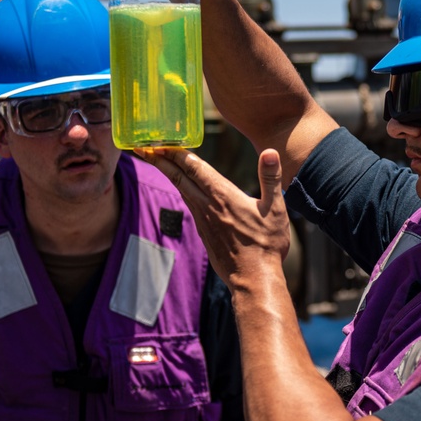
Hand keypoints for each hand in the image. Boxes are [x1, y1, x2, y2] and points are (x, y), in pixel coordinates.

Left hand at [135, 148, 289, 291]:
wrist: (253, 278)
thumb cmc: (267, 244)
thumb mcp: (276, 209)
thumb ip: (271, 178)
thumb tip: (269, 152)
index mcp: (224, 196)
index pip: (195, 168)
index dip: (176, 153)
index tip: (160, 142)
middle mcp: (208, 206)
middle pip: (179, 177)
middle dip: (162, 160)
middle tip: (144, 147)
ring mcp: (203, 220)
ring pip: (182, 191)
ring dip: (168, 174)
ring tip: (158, 161)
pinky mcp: (204, 232)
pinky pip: (189, 205)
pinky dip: (181, 191)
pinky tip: (182, 188)